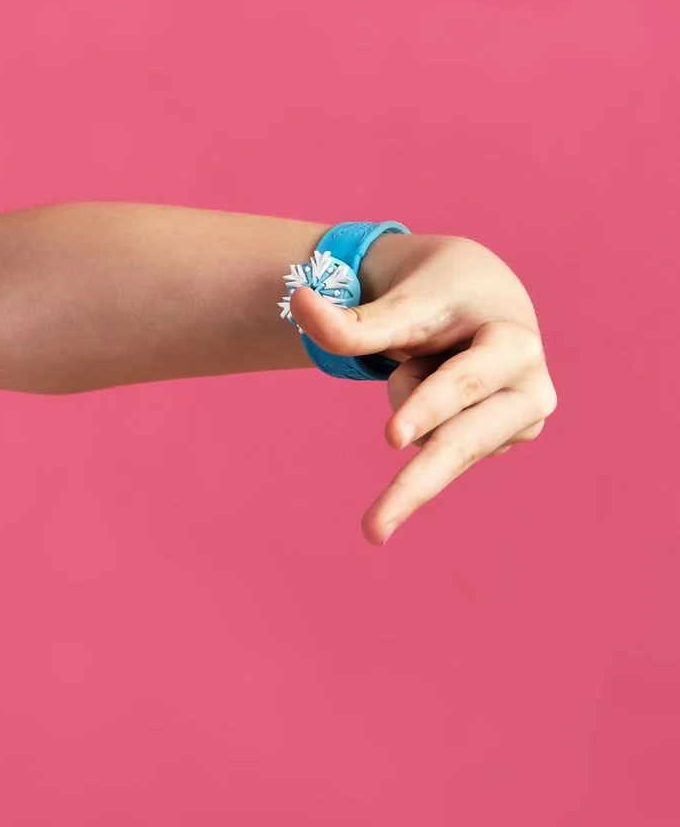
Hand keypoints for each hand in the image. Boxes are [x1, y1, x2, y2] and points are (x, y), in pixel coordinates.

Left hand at [283, 234, 554, 544]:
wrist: (479, 298)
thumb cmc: (440, 293)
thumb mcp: (404, 299)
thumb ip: (356, 320)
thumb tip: (296, 301)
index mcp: (515, 344)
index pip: (464, 381)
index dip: (429, 408)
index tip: (392, 440)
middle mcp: (530, 391)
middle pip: (463, 442)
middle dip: (416, 485)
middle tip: (372, 532)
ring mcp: (517, 425)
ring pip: (442, 450)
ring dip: (410, 416)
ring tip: (424, 362)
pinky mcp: (497, 444)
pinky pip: (436, 451)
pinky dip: (419, 422)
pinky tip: (439, 393)